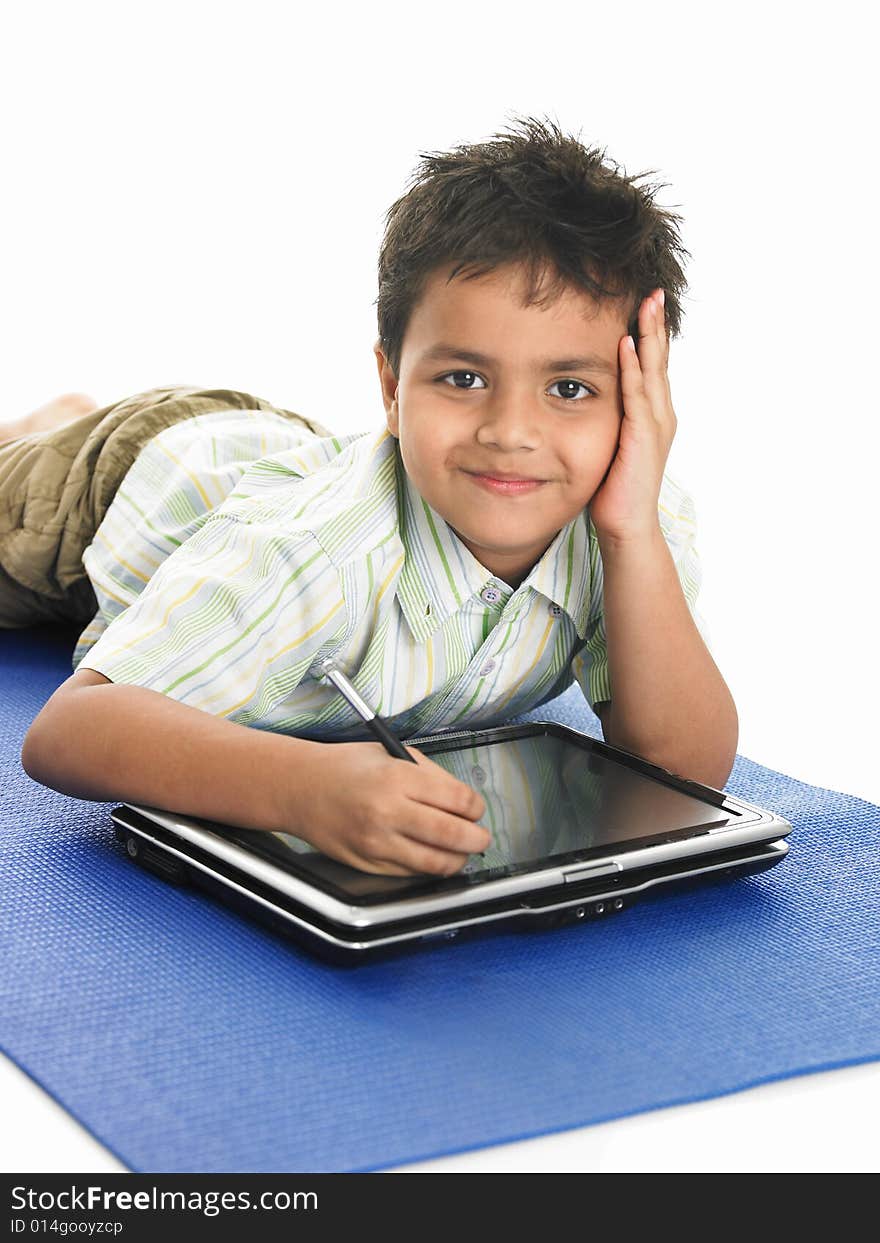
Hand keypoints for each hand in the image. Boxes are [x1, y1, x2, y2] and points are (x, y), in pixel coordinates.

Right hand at [275, 740, 489, 875]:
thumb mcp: (391, 755)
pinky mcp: (368, 863)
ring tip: (462, 851)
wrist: (300, 789)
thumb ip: (430, 776)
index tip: (477, 809)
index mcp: (397, 778)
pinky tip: (433, 857)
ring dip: (458, 859)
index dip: (476, 807)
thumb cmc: (346, 768)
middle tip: (481, 837)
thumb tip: (464, 802)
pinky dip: (429, 867)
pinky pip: (411, 873)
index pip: (458, 800)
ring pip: (435, 862)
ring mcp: (377, 842)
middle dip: (477, 839)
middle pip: (452, 834)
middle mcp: (387, 812)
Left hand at [587, 288, 676, 544]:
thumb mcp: (608, 444)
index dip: (650, 334)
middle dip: (656, 324)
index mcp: (652, 414)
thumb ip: (605, 419)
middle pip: (659, 359)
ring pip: (652, 370)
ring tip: (646, 304)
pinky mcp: (642, 438)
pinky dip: (632, 368)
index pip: (652, 365)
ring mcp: (655, 425)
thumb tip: (584, 398)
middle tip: (653, 290)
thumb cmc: (614, 490)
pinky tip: (626, 345)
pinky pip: (636, 396)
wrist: (626, 526)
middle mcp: (660, 414)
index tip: (644, 302)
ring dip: (649, 336)